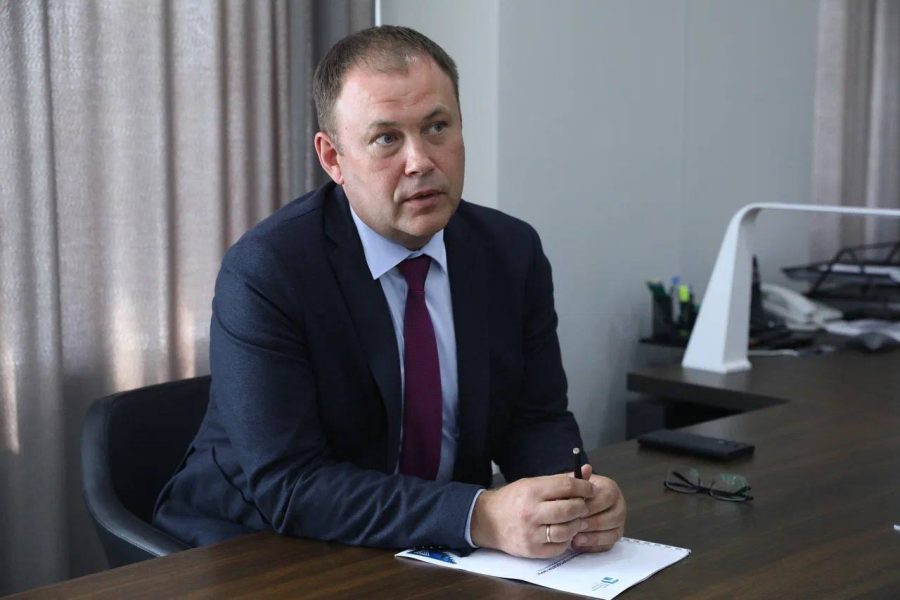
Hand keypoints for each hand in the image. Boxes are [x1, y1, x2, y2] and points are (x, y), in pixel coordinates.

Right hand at [470, 473, 593, 557]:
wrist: (487, 520)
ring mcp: (531, 533)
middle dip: (582, 507)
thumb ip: (561, 479)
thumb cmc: (513, 499)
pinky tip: (563, 533)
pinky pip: (558, 547)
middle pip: (569, 509)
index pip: (566, 486)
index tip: (590, 489)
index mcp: (532, 490)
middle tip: (583, 506)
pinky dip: (566, 540)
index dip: (584, 487)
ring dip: (576, 525)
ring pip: (566, 531)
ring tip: (574, 520)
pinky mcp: (532, 550)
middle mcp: (531, 512)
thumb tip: (587, 470)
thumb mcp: (533, 483)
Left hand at [570, 464, 625, 551]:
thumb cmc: (574, 492)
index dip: (592, 505)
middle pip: (614, 517)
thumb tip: (586, 468)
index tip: (576, 510)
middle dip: (593, 523)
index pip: (608, 497)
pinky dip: (593, 545)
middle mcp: (619, 505)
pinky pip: (608, 544)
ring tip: (575, 537)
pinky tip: (579, 543)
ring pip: (613, 532)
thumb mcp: (573, 483)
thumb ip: (578, 479)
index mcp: (611, 489)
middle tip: (576, 526)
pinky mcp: (613, 537)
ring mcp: (619, 523)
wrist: (574, 503)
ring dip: (593, 536)